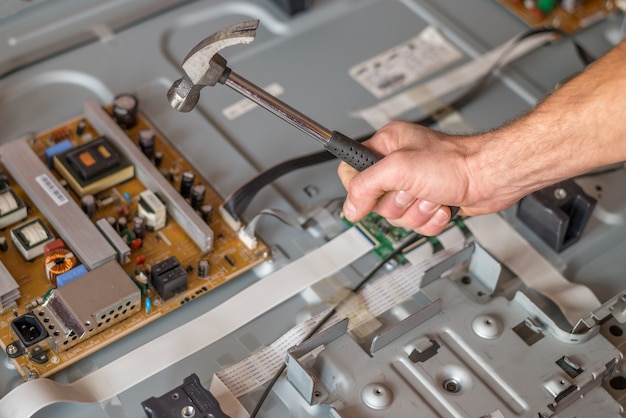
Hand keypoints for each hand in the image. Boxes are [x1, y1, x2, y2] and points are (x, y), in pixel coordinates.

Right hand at [338, 121, 522, 235]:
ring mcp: (414, 186)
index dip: (360, 189)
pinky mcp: (429, 202)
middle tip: (414, 189)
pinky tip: (442, 204)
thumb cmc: (456, 162)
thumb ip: (365, 186)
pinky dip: (430, 220)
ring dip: (417, 212)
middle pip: (374, 202)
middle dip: (398, 203)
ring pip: (397, 217)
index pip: (351, 173)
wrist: (491, 177)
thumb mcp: (399, 169)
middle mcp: (398, 165)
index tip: (374, 193)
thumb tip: (350, 208)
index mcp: (386, 146)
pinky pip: (416, 225)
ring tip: (432, 195)